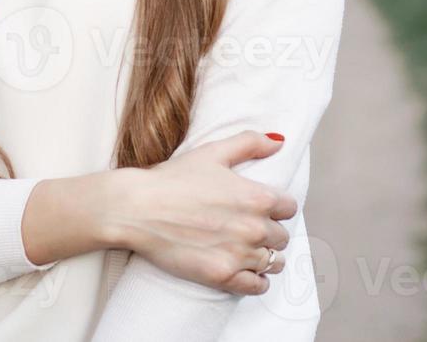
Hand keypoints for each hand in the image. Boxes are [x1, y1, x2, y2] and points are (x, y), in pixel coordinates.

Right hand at [109, 130, 296, 295]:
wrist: (137, 209)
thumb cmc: (172, 179)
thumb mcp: (212, 152)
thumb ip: (249, 143)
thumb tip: (279, 140)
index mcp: (256, 197)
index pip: (289, 208)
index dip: (277, 207)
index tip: (265, 209)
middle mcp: (254, 228)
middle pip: (282, 237)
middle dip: (270, 232)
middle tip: (252, 229)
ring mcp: (239, 255)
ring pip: (274, 262)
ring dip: (266, 257)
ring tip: (252, 252)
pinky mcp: (222, 276)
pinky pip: (257, 286)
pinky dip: (257, 281)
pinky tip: (249, 274)